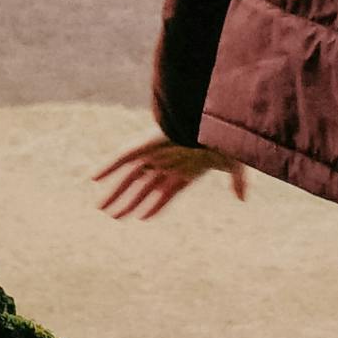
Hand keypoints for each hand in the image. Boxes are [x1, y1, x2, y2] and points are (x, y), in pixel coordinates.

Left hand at [90, 134, 240, 223]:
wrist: (210, 118)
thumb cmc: (223, 139)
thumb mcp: (233, 164)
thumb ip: (237, 182)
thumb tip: (244, 200)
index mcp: (184, 170)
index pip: (165, 194)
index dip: (153, 207)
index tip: (141, 218)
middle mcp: (166, 164)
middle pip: (142, 188)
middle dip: (128, 203)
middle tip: (113, 216)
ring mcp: (154, 155)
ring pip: (129, 179)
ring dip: (115, 194)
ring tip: (101, 209)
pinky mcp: (144, 144)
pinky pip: (120, 158)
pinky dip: (107, 167)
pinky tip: (93, 178)